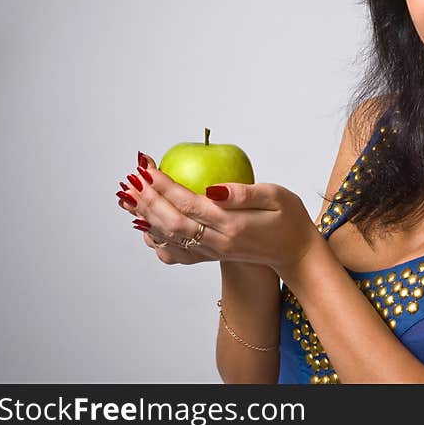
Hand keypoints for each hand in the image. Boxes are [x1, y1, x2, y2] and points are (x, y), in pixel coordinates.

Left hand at [116, 153, 318, 272]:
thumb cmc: (290, 219)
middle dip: (147, 199)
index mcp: (232, 224)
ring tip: (128, 198)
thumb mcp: (275, 196)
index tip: (147, 167)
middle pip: (171, 221)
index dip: (164, 185)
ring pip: (169, 237)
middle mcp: (218, 241)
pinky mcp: (211, 256)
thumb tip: (212, 187)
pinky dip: (156, 240)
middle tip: (130, 179)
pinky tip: (145, 226)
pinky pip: (177, 252)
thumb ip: (244, 192)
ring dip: (145, 216)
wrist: (295, 254)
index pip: (188, 203)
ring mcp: (212, 252)